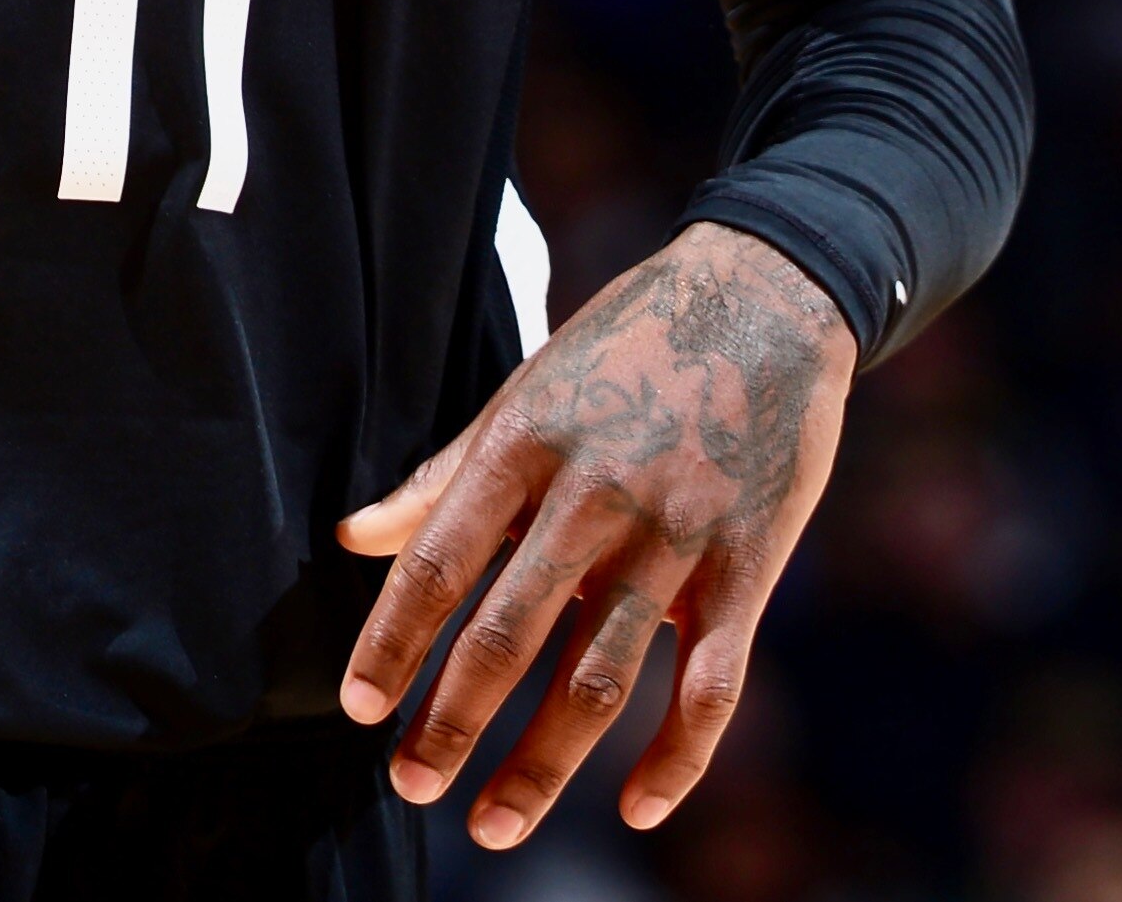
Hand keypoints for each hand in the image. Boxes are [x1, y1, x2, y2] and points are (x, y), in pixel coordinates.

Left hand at [336, 224, 851, 846]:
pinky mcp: (748, 568)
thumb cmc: (629, 343)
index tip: (358, 706)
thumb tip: (354, 537)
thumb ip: (446, 472)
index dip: (394, 639)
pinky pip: (712, 687)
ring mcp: (677, 536)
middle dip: (452, 719)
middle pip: (510, 632)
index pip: (441, 560)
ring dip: (541, 763)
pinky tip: (634, 811)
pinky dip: (676, 760)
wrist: (768, 297)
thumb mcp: (527, 389)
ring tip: (491, 825)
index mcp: (528, 443)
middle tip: (410, 783)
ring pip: (600, 677)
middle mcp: (597, 493)